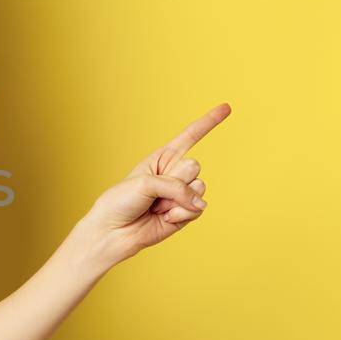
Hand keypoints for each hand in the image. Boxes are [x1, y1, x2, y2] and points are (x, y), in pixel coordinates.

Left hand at [74, 103, 230, 267]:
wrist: (113, 232)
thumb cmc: (120, 202)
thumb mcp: (144, 182)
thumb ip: (176, 187)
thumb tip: (200, 204)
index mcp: (163, 158)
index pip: (190, 136)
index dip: (209, 122)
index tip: (227, 107)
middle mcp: (175, 173)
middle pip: (194, 166)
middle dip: (175, 180)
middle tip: (153, 193)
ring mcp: (182, 194)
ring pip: (199, 188)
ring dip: (176, 200)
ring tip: (156, 206)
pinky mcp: (186, 213)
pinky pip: (197, 208)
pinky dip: (180, 213)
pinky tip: (164, 218)